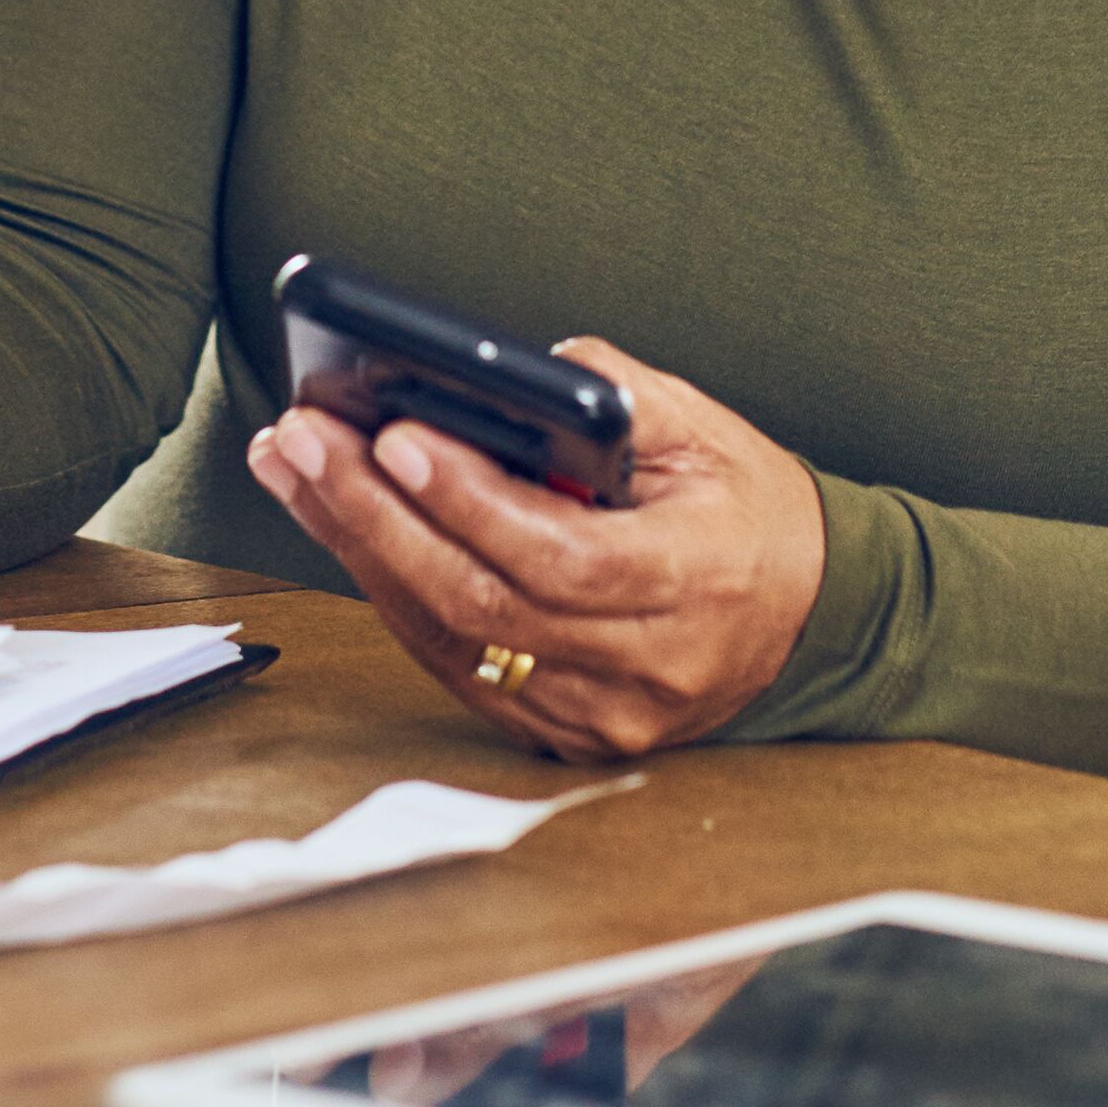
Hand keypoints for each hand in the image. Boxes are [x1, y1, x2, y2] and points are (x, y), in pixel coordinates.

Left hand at [245, 337, 822, 762]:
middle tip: (300, 439)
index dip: (468, 500)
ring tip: (293, 468)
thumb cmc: (751, 511)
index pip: (560, 556)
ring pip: (455, 640)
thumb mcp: (707, 430)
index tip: (394, 435)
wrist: (813, 616)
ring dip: (359, 549)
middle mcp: (647, 670)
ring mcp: (603, 718)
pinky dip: (394, 594)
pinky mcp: (566, 735)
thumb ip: (613, 393)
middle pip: (484, 603)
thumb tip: (505, 370)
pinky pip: (460, 667)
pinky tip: (343, 528)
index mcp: (695, 584)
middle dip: (375, 514)